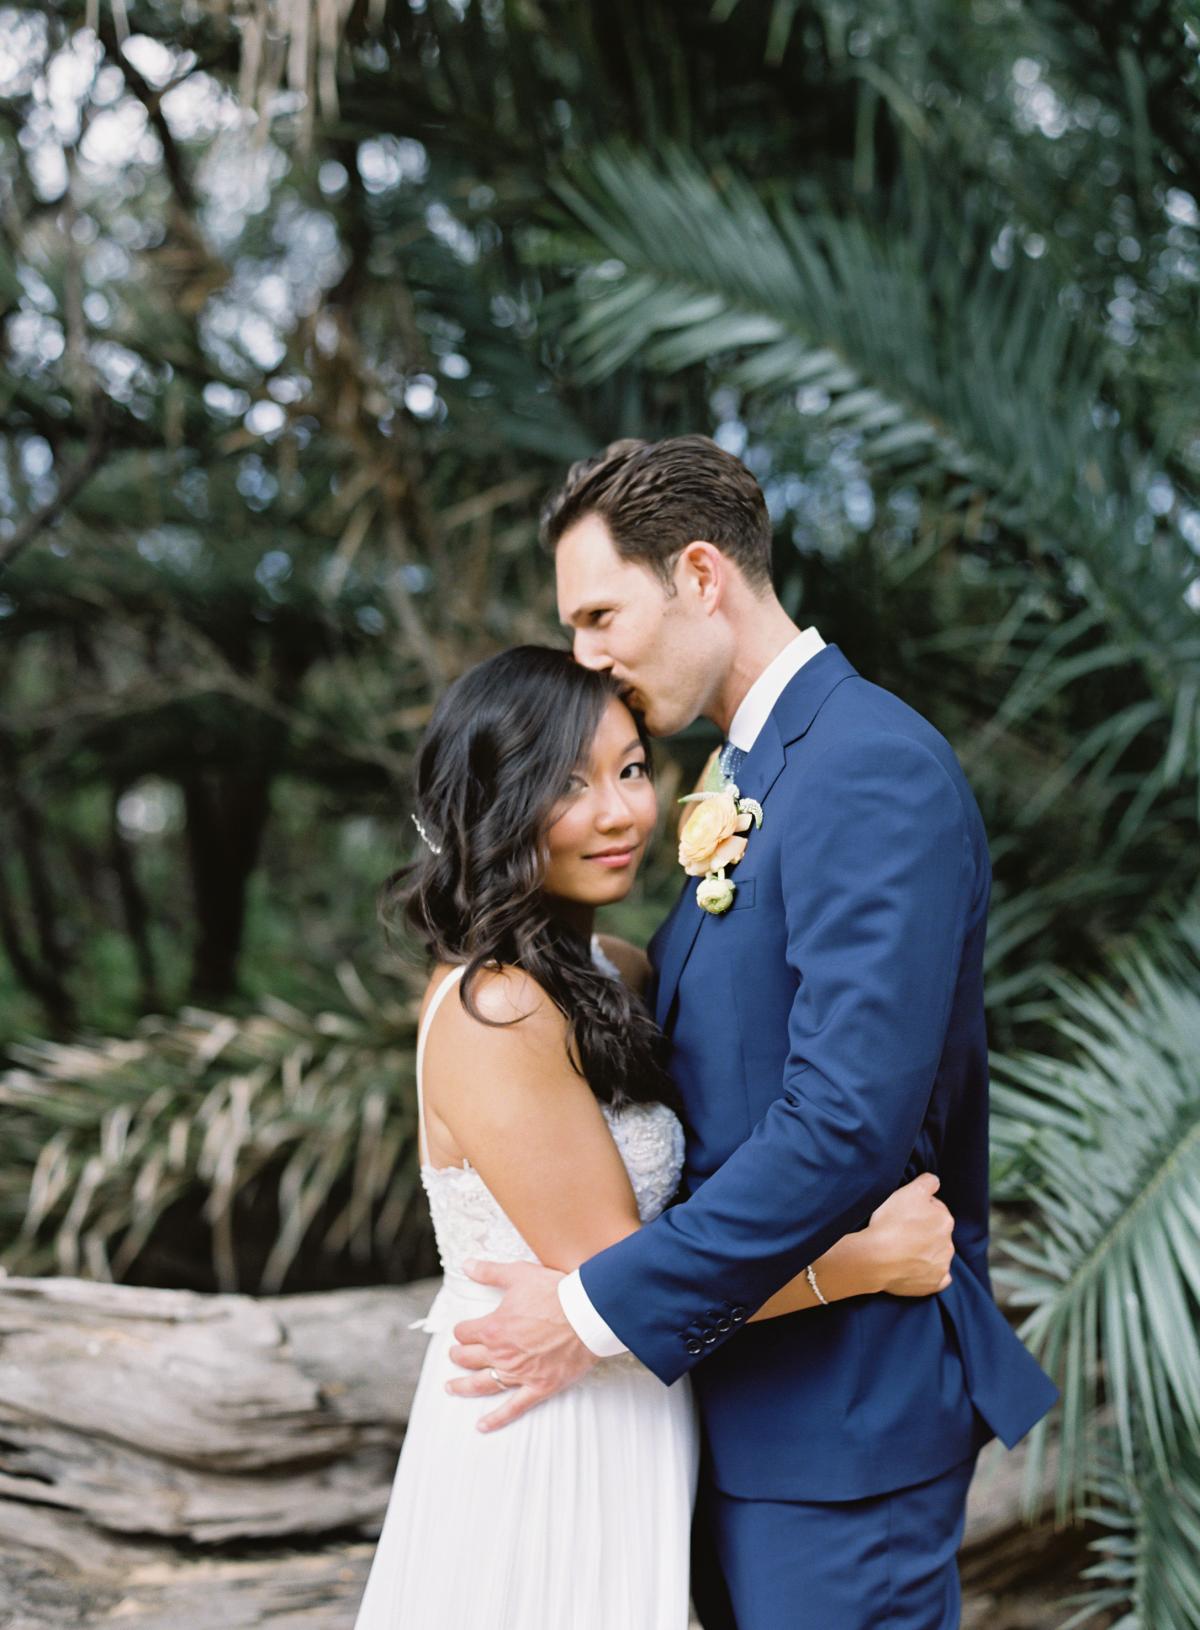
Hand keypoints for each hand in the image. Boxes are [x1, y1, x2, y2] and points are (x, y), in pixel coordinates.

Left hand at [446, 1259, 598, 1430]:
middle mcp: (502, 1354)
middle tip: (454, 1356)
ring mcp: (520, 1373)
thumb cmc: (555, 1292)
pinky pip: (513, 1407)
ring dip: (464, 1386)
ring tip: (452, 1388)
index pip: (465, 1332)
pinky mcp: (539, 1387)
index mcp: (494, 1328)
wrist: (587, 1314)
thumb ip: (489, 1272)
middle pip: (469, 1358)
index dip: (463, 1330)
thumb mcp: (519, 1274)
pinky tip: (482, 1425)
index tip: (464, 1330)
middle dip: (459, 1356)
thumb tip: (466, 1265)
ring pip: (484, 1384)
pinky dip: (496, 1419)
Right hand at [864, 1172, 954, 1295]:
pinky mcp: (934, 1284)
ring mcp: (942, 1266)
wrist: (876, 1258)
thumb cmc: (891, 1222)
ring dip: (926, 1251)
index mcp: (945, 1220)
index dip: (919, 1209)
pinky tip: (916, 1269)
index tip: (904, 1213)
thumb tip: (935, 1181)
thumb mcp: (909, 1191)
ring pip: (937, 1254)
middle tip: (901, 1230)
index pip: (935, 1209)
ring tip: (903, 1250)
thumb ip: (927, 1182)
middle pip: (937, 1232)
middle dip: (924, 1231)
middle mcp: (949, 1244)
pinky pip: (938, 1278)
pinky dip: (930, 1274)